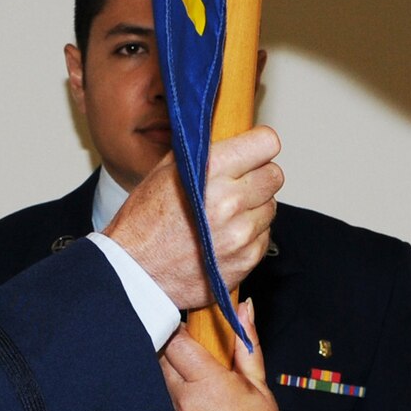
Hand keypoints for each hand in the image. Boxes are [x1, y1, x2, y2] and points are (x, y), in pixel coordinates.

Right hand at [106, 128, 282, 308]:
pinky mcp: (246, 260)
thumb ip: (204, 152)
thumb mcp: (165, 171)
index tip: (251, 153)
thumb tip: (232, 138)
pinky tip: (223, 238)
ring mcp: (241, 234)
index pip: (267, 143)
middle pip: (274, 176)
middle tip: (236, 186)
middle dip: (258, 178)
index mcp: (212, 170)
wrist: (135, 273)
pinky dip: (249, 236)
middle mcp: (230, 201)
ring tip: (224, 217)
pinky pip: (264, 237)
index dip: (257, 147)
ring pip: (271, 207)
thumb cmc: (143, 224)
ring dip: (253, 209)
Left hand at [159, 300, 293, 410]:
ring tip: (188, 392)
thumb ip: (246, 344)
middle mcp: (184, 404)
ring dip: (164, 384)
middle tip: (182, 358)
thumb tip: (244, 307)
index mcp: (210, 384)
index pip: (175, 342)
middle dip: (167, 355)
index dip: (175, 332)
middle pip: (158, 362)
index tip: (180, 330)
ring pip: (153, 389)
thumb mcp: (259, 387)